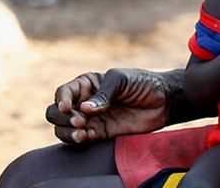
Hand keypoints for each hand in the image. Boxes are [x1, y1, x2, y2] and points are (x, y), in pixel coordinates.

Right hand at [46, 68, 171, 143]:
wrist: (164, 101)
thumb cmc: (143, 83)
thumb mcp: (122, 80)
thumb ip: (103, 93)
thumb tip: (84, 109)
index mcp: (88, 84)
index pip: (63, 92)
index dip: (61, 100)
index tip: (68, 107)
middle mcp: (85, 102)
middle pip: (56, 112)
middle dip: (62, 118)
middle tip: (80, 121)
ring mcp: (91, 118)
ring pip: (63, 128)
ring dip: (68, 132)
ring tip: (83, 132)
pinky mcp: (100, 133)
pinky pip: (80, 139)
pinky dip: (79, 140)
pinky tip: (89, 137)